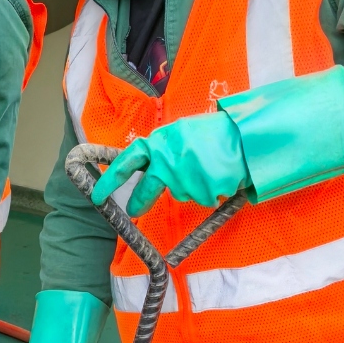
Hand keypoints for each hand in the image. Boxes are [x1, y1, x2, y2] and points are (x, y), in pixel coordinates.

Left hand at [90, 112, 249, 216]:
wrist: (245, 136)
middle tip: (135, 210)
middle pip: (146, 190)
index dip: (110, 180)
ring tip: (207, 166)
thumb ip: (160, 149)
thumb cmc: (211, 133)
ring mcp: (185, 179)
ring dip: (191, 185)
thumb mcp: (178, 132)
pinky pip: (201, 198)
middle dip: (140, 201)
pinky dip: (209, 190)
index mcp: (157, 144)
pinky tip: (218, 174)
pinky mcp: (203, 192)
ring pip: (180, 193)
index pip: (126, 163)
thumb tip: (142, 167)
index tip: (98, 196)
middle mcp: (166, 162)